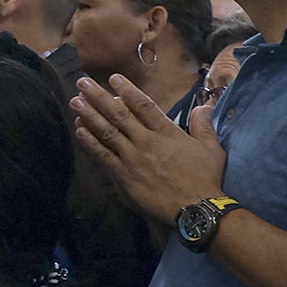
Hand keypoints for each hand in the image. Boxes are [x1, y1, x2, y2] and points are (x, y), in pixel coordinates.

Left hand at [71, 75, 226, 223]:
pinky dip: (90, 142)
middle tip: (82, 83)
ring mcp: (133, 158)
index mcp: (167, 132)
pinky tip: (80, 130)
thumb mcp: (212, 149)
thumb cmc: (206, 178)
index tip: (113, 78)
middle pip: (118, 114)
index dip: (127, 90)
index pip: (143, 105)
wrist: (195, 208)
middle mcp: (146, 141)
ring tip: (75, 101)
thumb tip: (203, 106)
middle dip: (99, 97)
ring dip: (89, 115)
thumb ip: (203, 125)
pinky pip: (103, 155)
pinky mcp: (124, 176)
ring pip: (106, 132)